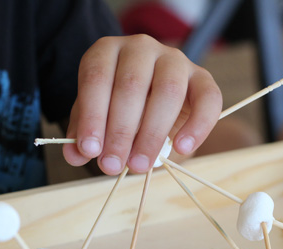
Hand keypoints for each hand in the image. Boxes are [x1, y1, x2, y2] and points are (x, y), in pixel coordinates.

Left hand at [63, 34, 221, 174]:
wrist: (151, 100)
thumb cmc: (118, 108)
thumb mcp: (96, 118)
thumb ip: (84, 134)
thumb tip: (74, 155)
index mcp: (107, 51)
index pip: (96, 78)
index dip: (92, 116)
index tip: (90, 150)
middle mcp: (140, 48)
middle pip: (131, 86)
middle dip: (120, 132)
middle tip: (112, 167)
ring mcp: (174, 60)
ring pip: (167, 91)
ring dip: (151, 134)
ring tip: (139, 166)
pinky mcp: (202, 77)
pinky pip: (207, 98)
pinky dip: (197, 126)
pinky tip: (182, 148)